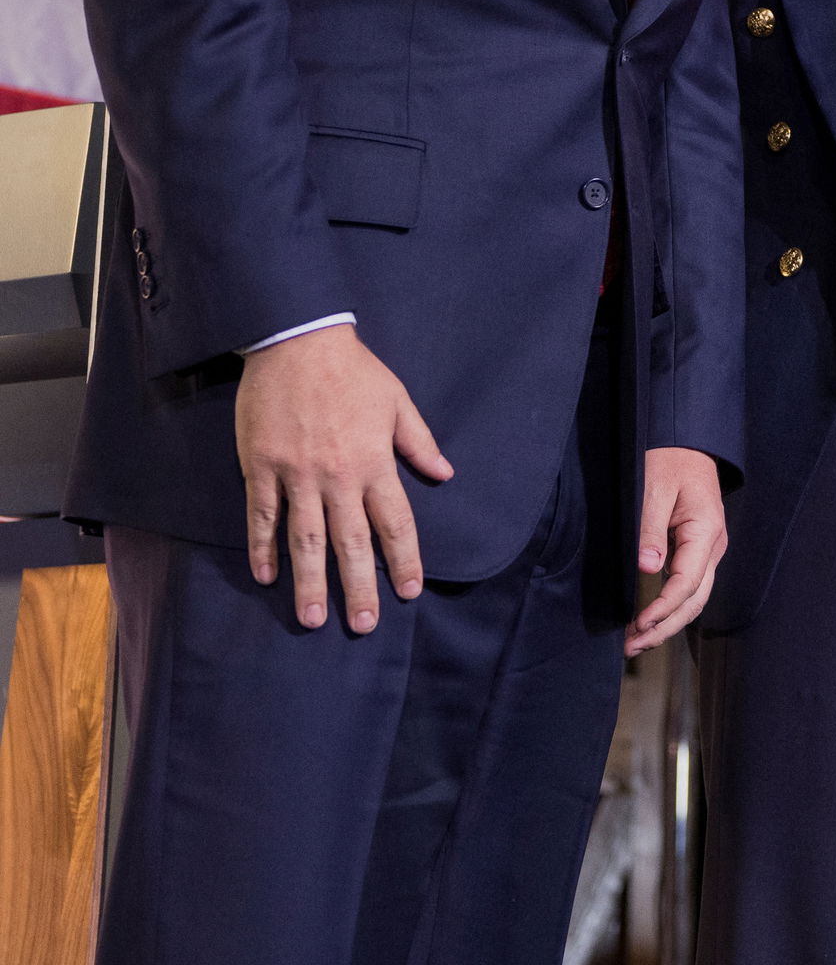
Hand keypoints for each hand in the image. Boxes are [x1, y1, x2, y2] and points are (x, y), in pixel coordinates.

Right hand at [236, 322, 452, 633]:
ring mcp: (296, 474)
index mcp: (374, 461)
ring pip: (305, 539)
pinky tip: (266, 577)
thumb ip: (418, 442)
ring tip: (311, 619)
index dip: (403, 559)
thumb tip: (445, 474)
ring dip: (309, 581)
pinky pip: (262, 516)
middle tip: (362, 625)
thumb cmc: (353, 370)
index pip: (394, 522)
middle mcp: (337, 475)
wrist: (297, 339)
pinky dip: (262, 548)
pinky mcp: (261, 467)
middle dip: (358, 587)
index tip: (408, 592)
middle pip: (351, 542)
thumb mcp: (396, 400)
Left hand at [625, 446, 725, 655]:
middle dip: (665, 628)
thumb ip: (651, 527)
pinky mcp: (695, 551)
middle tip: (631, 647)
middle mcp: (712, 546)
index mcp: (706, 531)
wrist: (687, 440)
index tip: (639, 625)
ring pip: (693, 598)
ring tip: (635, 642)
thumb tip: (648, 568)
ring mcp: (706, 550)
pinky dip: (669, 607)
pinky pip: (687, 587)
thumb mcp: (655, 486)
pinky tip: (648, 620)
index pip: (687, 583)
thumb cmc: (671, 457)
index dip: (664, 608)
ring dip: (667, 623)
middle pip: (695, 600)